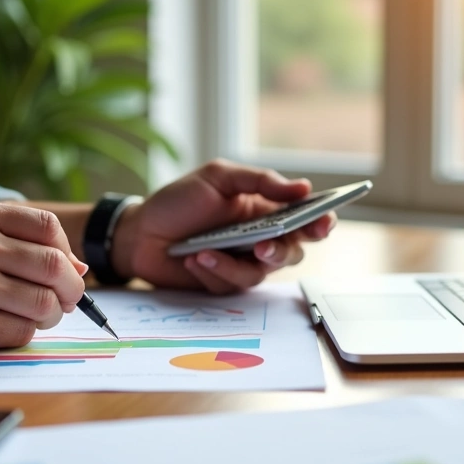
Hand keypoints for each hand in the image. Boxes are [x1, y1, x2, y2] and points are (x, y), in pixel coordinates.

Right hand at [0, 200, 87, 355]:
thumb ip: (13, 241)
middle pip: (55, 268)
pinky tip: (1, 328)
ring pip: (44, 305)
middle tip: (63, 301)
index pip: (48, 228)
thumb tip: (79, 266)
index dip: (66, 253)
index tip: (65, 269)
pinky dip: (21, 335)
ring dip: (47, 316)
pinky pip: (20, 333)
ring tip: (29, 316)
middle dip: (70, 290)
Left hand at [111, 159, 334, 292]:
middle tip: (263, 247)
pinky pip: (230, 284)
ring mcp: (242, 263)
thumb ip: (260, 181)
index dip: (320, 222)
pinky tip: (194, 258)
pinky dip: (212, 271)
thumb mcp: (218, 178)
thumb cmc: (179, 201)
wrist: (139, 232)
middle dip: (281, 251)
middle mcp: (259, 238)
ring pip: (260, 274)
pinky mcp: (223, 283)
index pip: (303, 218)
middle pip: (291, 252)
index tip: (323, 223)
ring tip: (206, 251)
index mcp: (264, 210)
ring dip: (234, 264)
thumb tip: (303, 188)